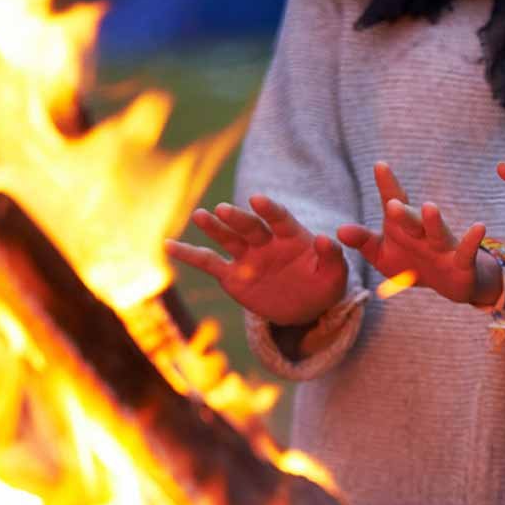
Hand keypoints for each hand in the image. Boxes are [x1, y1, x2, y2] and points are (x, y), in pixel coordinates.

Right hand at [165, 196, 347, 325]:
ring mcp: (247, 256)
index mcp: (292, 236)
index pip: (279, 218)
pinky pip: (208, 263)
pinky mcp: (232, 275)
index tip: (257, 199)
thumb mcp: (336, 274)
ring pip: (227, 238)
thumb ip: (333, 256)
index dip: (269, 209)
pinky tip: (168, 245)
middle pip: (250, 227)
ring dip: (214, 227)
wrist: (306, 305)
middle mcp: (266, 241)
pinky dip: (188, 254)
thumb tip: (326, 238)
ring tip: (200, 215)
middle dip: (237, 218)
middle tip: (224, 210)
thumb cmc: (324, 284)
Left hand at [336, 162, 495, 304]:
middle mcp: (423, 232)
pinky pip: (467, 250)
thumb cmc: (412, 263)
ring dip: (434, 221)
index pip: (394, 202)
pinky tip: (479, 226)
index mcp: (403, 227)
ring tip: (430, 207)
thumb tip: (338, 230)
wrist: (449, 283)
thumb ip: (363, 241)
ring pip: (438, 232)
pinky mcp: (461, 262)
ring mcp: (443, 245)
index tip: (380, 165)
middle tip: (392, 203)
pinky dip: (472, 240)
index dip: (387, 185)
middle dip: (403, 213)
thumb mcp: (383, 255)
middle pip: (412, 221)